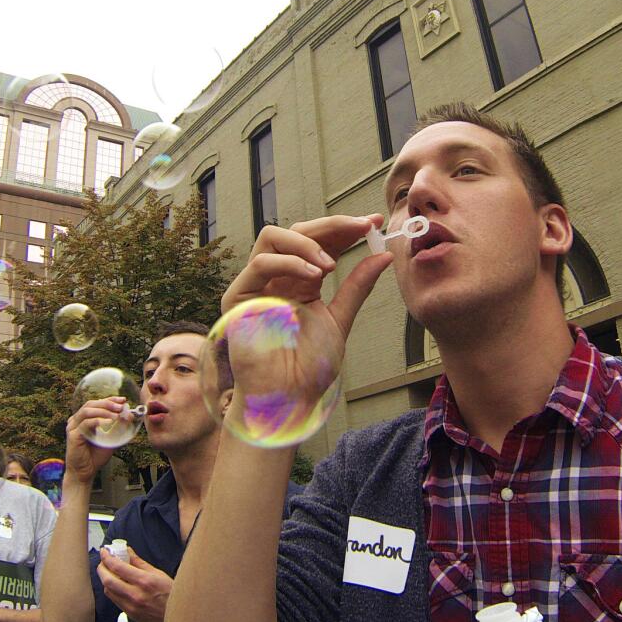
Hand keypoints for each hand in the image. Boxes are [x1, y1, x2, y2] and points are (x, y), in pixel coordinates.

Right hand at [63, 398, 123, 481]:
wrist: (85, 472)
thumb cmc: (96, 456)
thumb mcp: (111, 439)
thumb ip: (119, 428)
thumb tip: (129, 415)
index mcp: (84, 419)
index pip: (96, 403)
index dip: (109, 399)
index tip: (123, 400)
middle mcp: (77, 420)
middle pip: (91, 404)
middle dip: (107, 403)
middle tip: (121, 406)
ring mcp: (73, 427)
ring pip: (87, 411)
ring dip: (103, 410)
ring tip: (116, 414)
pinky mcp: (73, 435)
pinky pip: (85, 423)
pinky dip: (98, 421)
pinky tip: (108, 422)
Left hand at [97, 545, 172, 621]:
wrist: (180, 617)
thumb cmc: (173, 595)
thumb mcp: (158, 574)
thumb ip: (140, 563)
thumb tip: (127, 551)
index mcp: (144, 581)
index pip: (117, 567)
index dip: (107, 557)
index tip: (105, 552)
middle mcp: (136, 595)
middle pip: (107, 580)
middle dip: (101, 568)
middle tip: (103, 562)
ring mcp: (132, 607)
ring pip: (109, 591)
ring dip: (105, 580)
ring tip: (109, 572)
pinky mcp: (131, 615)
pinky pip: (115, 601)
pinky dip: (113, 590)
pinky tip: (117, 585)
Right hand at [221, 216, 391, 412]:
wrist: (288, 398)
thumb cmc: (309, 368)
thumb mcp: (340, 319)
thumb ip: (356, 286)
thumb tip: (382, 256)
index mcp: (300, 282)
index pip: (319, 243)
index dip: (344, 229)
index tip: (373, 223)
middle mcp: (277, 278)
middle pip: (297, 232)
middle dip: (331, 226)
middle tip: (360, 228)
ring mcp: (256, 285)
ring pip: (272, 237)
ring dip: (306, 242)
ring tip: (330, 264)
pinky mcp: (238, 297)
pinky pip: (260, 263)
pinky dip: (289, 262)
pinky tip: (313, 275)